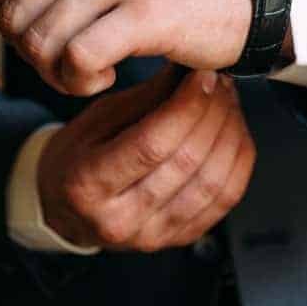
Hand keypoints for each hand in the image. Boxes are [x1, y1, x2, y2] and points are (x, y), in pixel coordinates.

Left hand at [0, 0, 252, 95]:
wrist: (243, 2)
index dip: (16, 28)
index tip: (54, 40)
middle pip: (16, 19)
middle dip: (35, 57)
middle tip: (71, 66)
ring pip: (42, 43)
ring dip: (58, 76)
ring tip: (90, 74)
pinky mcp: (144, 13)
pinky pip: (77, 60)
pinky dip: (81, 82)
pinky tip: (106, 77)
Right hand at [37, 66, 255, 250]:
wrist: (68, 209)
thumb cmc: (78, 158)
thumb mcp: (98, 117)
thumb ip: (148, 96)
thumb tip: (191, 66)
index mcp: (86, 184)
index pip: (151, 145)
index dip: (186, 106)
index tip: (203, 75)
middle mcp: (119, 219)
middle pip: (187, 162)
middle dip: (213, 113)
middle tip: (220, 82)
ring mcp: (153, 236)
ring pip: (213, 182)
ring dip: (231, 133)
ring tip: (228, 103)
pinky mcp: (180, 239)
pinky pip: (226, 198)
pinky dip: (238, 159)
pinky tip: (234, 132)